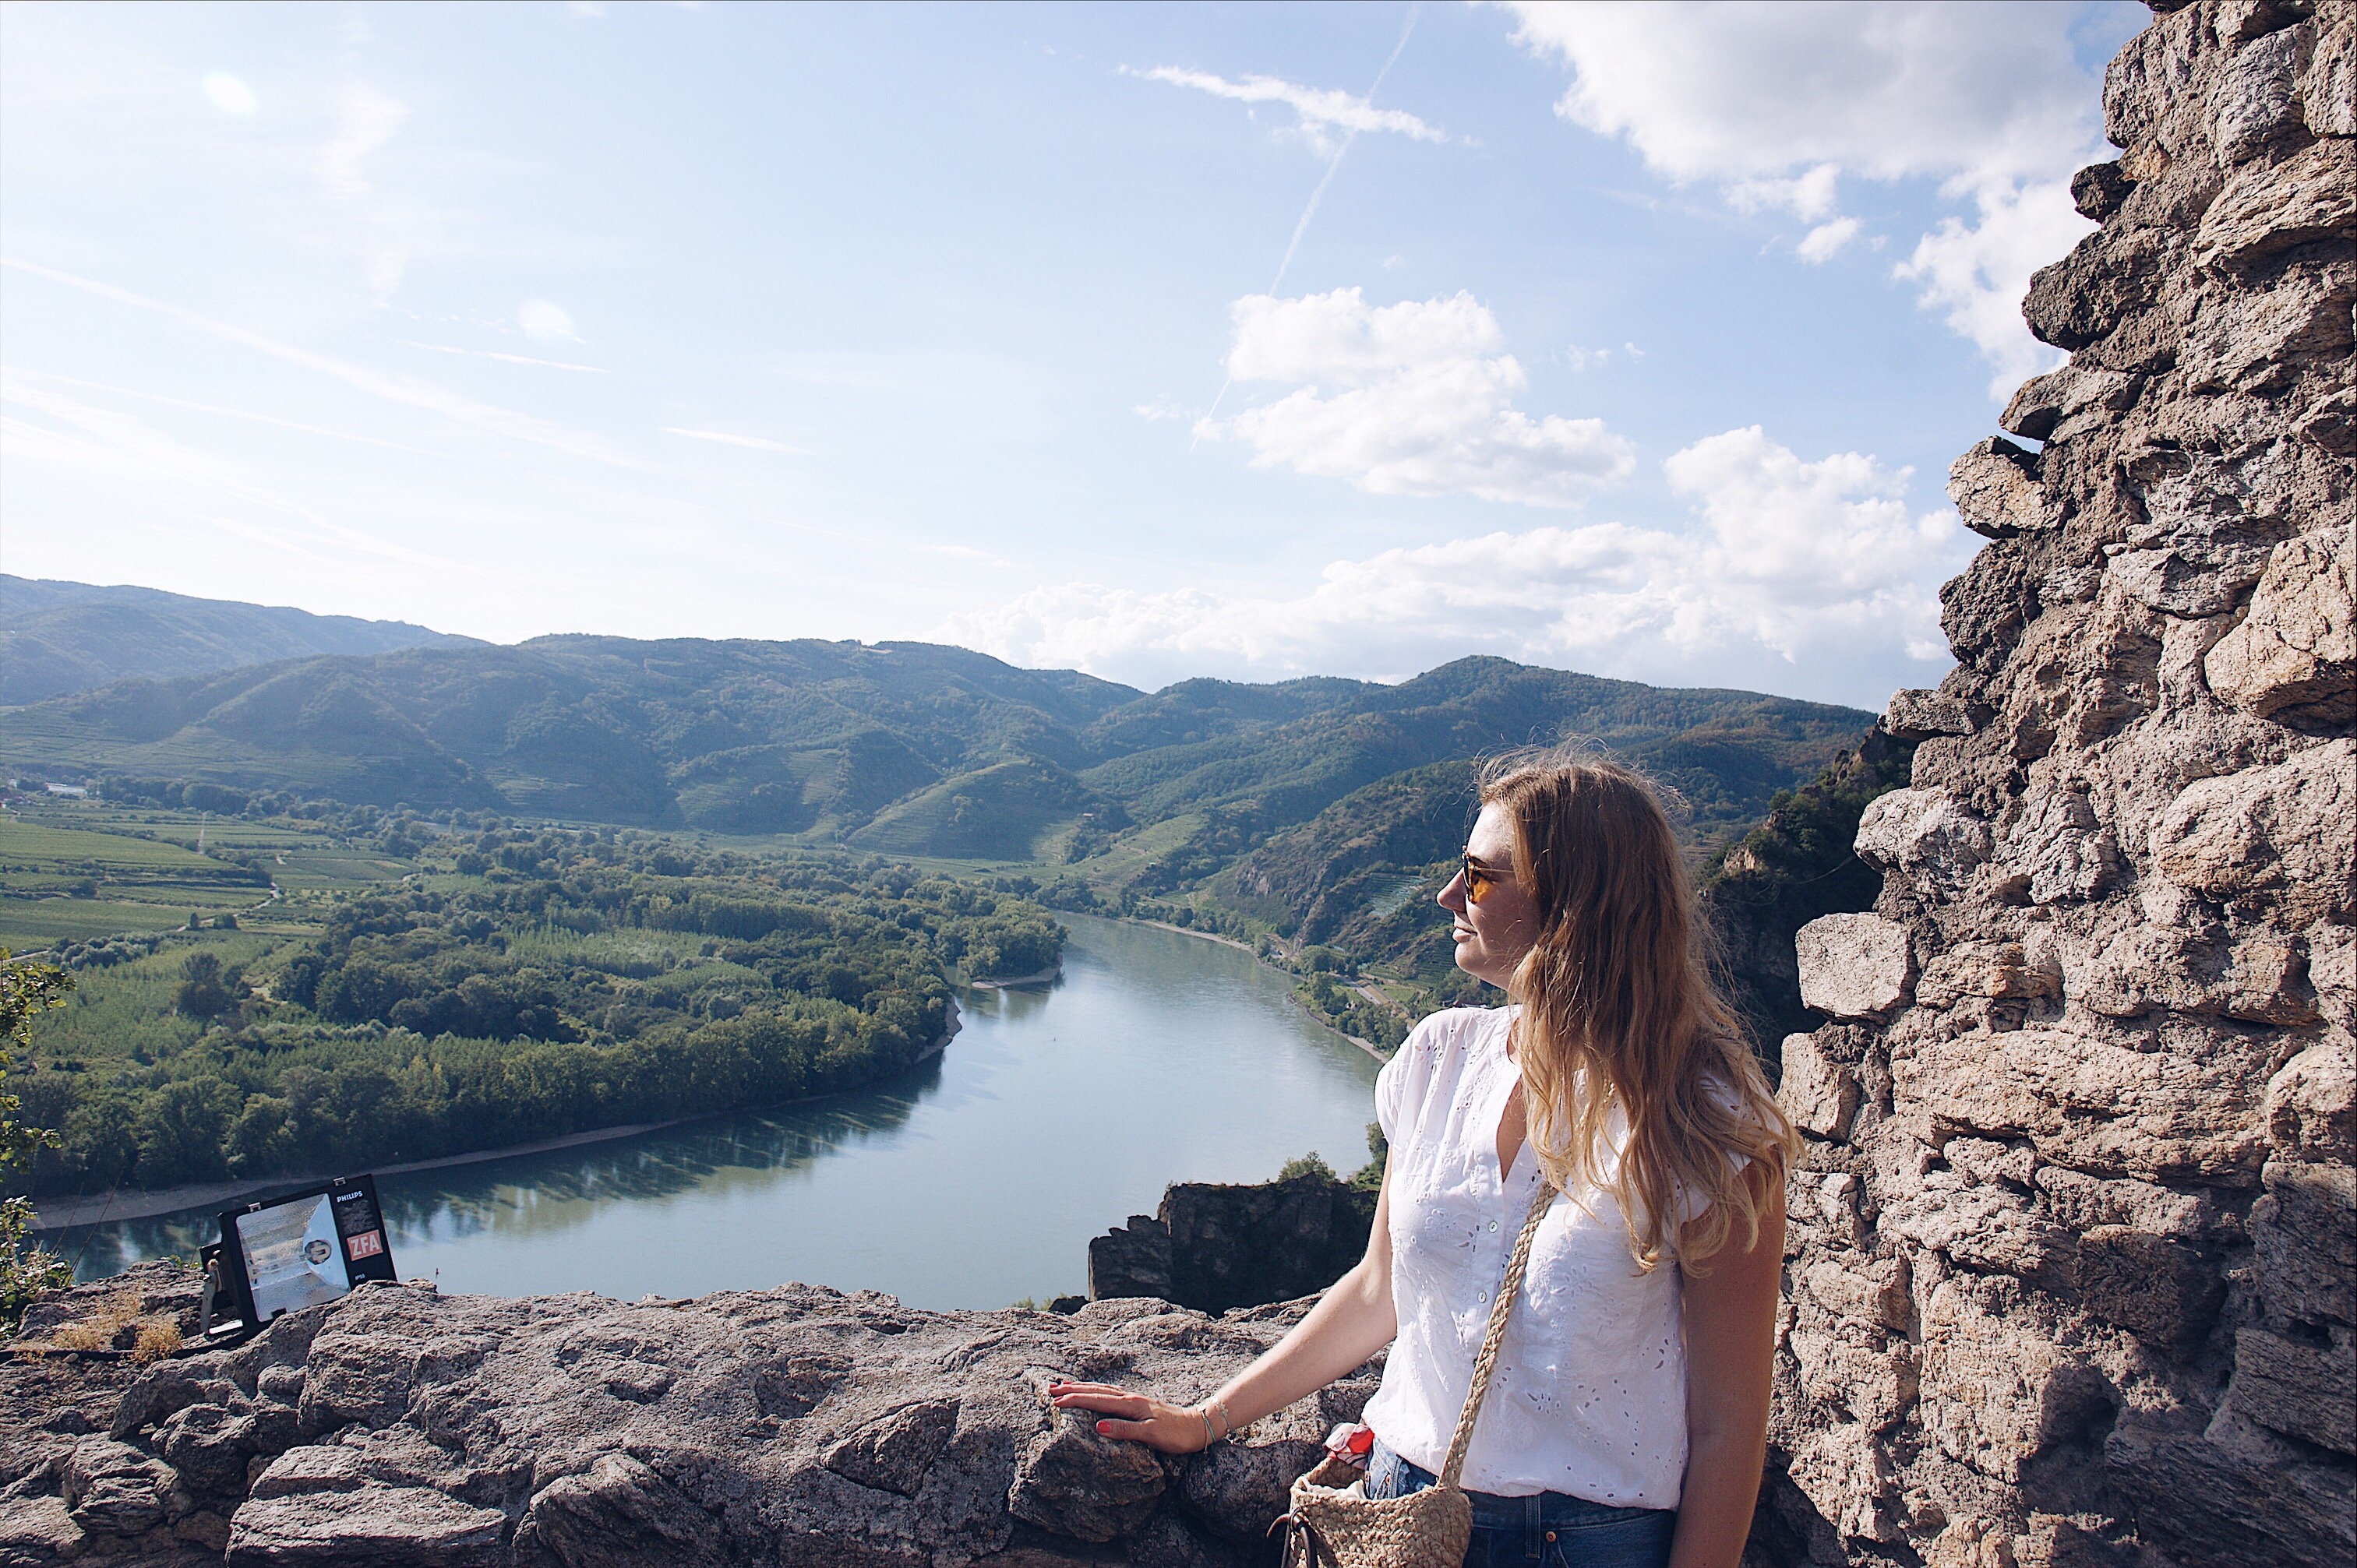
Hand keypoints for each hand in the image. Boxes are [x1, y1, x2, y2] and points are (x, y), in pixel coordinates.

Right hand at [1046, 1380, 1213, 1453]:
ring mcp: (1134, 1400)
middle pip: (1096, 1391)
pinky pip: (1111, 1394)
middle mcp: (1130, 1399)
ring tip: (1064, 1385)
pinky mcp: (1139, 1405)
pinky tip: (1094, 1393)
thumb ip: (1125, 1430)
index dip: (1075, 1400)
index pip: (1096, 1401)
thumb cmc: (1176, 1434)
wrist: (1198, 1426)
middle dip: (1072, 1390)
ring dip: (1082, 1388)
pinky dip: (1097, 1392)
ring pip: (1102, 1390)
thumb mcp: (1151, 1434)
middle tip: (1050, 1389)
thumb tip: (1098, 1426)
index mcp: (1131, 1405)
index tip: (1055, 1400)